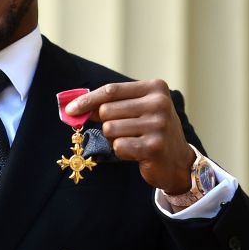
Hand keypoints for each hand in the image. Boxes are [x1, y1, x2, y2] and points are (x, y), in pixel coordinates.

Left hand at [64, 80, 194, 193]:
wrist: (179, 161)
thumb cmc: (151, 131)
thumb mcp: (138, 109)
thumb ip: (112, 104)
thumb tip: (76, 108)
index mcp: (155, 88)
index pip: (111, 91)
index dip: (87, 100)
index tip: (70, 109)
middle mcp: (159, 104)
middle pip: (107, 111)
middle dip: (106, 123)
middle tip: (123, 131)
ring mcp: (158, 125)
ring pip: (110, 129)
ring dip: (114, 138)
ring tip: (132, 140)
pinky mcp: (154, 147)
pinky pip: (118, 146)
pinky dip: (121, 151)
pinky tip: (137, 152)